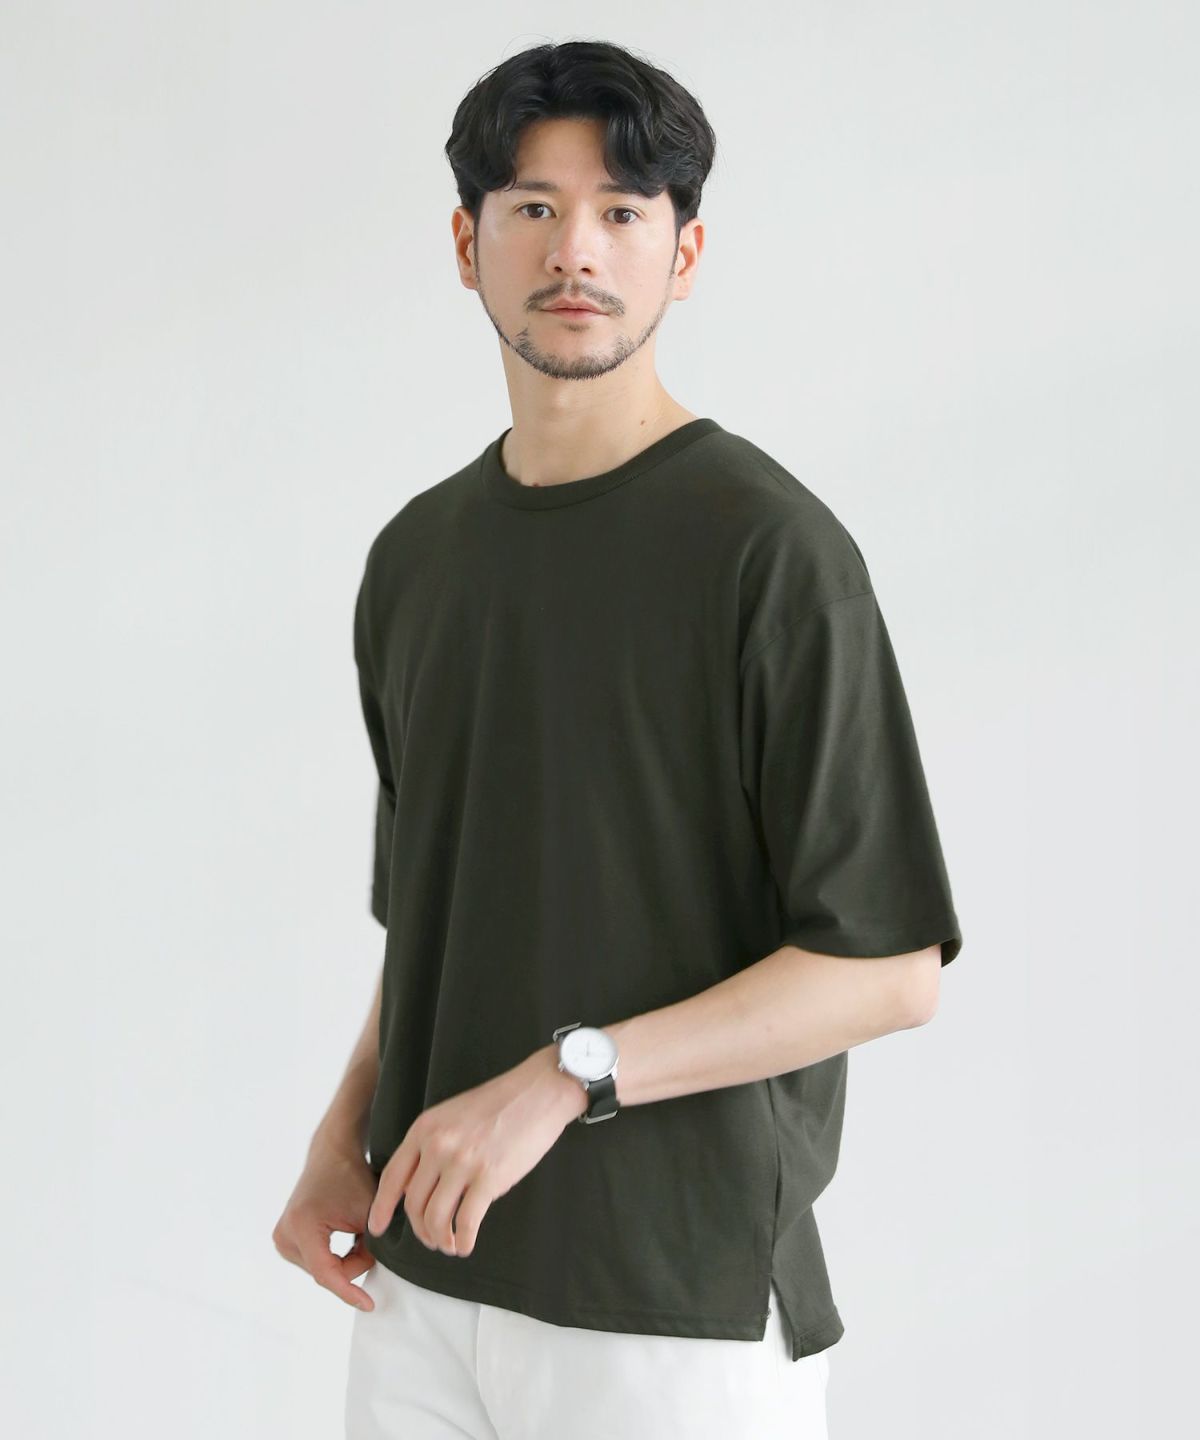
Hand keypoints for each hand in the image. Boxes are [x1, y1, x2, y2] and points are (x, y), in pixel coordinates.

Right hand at [272, 1141, 379, 1311]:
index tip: (369, 1305)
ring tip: (357, 1231)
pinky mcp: (284, 1239)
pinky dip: (335, 1257)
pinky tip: (347, 1236)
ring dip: (344, 1261)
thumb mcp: (368, 1213)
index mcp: (303, 1225)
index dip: (348, 1291)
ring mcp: (281, 1238)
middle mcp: (285, 1234)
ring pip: (321, 1269)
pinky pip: (315, 1261)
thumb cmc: (353, 1178)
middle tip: (371, 1238)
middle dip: (353, 1265)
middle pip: (325, 1272)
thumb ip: (369, 1250)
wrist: (332, 1154)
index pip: (326, 1273)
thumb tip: (366, 1281)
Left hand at [366, 1046, 581, 1257]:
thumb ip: (431, 1144)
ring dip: (439, 1240)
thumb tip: (417, 1185)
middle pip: (414, 1204)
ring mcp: (463, 1162)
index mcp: (425, 1128)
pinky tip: (466, 1245)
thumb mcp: (451, 1115)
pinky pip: (466, 1222)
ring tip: (449, 1245)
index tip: (375, 1227)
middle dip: (419, 1230)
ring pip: (436, 1218)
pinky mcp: (490, 1178)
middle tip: (431, 1239)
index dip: (381, 1207)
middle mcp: (438, 1146)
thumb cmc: (498, 1104)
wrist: (538, 1091)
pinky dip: (463, 1241)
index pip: (392, 1177)